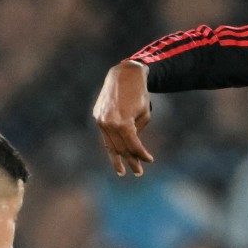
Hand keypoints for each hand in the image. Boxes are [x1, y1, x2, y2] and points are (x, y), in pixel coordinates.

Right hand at [93, 60, 154, 175]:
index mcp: (123, 123)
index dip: (142, 155)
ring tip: (122, 171)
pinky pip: (105, 136)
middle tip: (138, 172)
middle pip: (121, 148)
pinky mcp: (97, 117)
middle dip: (131, 160)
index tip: (150, 160)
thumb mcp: (145, 115)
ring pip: (110, 144)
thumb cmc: (139, 94)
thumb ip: (138, 133)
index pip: (133, 146)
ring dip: (117, 158)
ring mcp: (101, 120)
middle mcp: (109, 123)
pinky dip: (110, 146)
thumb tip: (132, 148)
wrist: (124, 75)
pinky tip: (114, 155)